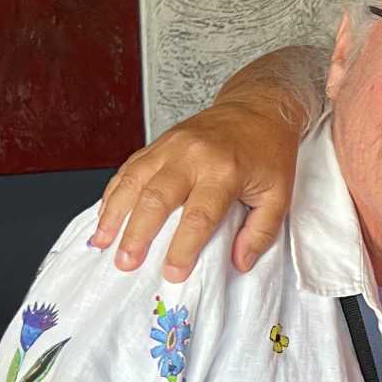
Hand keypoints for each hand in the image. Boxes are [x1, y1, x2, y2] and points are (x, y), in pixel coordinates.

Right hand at [93, 95, 301, 281]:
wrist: (258, 108)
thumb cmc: (269, 153)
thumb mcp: (279, 195)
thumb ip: (261, 232)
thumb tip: (239, 263)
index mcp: (225, 170)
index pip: (200, 216)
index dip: (183, 247)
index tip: (173, 273)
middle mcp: (193, 155)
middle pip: (157, 198)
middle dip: (137, 233)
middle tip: (126, 263)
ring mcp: (171, 146)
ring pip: (134, 180)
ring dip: (114, 213)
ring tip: (102, 242)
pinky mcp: (159, 142)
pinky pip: (130, 168)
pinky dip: (113, 192)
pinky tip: (105, 215)